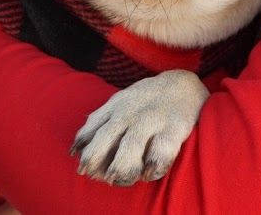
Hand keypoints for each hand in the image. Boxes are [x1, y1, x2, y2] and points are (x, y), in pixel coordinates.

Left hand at [71, 69, 209, 184]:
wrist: (185, 84)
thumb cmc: (147, 100)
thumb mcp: (119, 102)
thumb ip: (98, 121)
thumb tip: (76, 150)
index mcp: (114, 107)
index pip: (89, 133)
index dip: (85, 154)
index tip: (86, 168)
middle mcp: (129, 114)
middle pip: (103, 144)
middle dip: (96, 165)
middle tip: (102, 177)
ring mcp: (150, 121)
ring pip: (128, 153)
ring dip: (122, 171)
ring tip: (123, 178)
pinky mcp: (173, 129)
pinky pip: (159, 156)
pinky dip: (152, 169)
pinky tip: (150, 171)